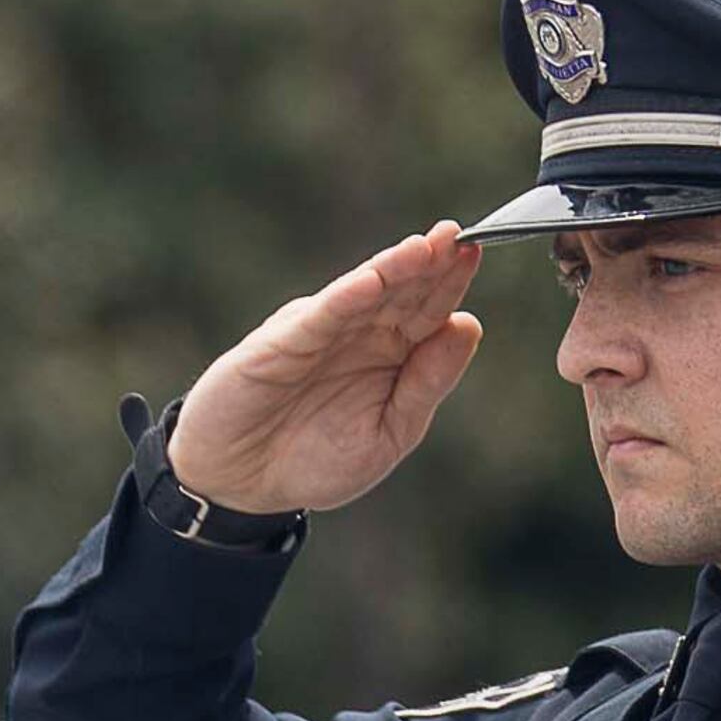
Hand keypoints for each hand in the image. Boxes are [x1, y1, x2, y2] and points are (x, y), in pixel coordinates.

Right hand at [167, 221, 484, 514]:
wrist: (243, 485)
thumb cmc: (314, 461)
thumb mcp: (388, 434)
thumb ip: (426, 384)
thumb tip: (467, 326)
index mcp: (391, 355)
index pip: (429, 311)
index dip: (451, 283)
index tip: (477, 252)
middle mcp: (359, 334)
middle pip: (402, 292)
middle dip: (431, 264)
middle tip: (459, 234)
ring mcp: (320, 333)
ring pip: (364, 294)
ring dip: (395, 268)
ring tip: (426, 246)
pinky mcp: (281, 344)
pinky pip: (319, 319)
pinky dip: (345, 300)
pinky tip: (372, 282)